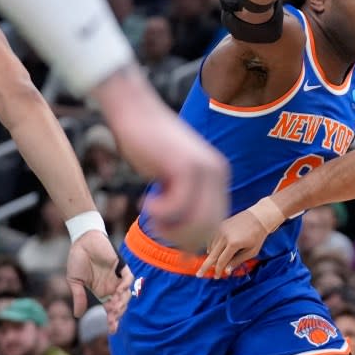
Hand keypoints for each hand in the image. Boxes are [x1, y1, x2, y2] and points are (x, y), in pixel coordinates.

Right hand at [66, 231, 131, 332]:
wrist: (82, 241)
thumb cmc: (78, 259)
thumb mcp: (75, 282)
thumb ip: (78, 297)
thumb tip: (77, 316)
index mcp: (102, 292)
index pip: (110, 309)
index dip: (112, 319)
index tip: (112, 330)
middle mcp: (112, 286)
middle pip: (120, 304)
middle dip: (118, 314)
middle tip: (113, 321)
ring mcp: (117, 277)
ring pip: (126, 294)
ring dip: (122, 302)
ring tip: (114, 309)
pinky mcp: (121, 267)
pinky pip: (128, 278)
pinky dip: (126, 286)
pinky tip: (119, 291)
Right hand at [99, 71, 229, 251]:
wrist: (135, 112)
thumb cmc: (148, 145)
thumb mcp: (173, 178)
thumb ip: (186, 201)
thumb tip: (190, 242)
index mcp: (219, 176)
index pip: (216, 223)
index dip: (192, 237)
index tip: (168, 232)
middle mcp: (218, 173)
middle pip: (209, 227)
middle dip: (181, 236)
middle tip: (157, 226)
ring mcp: (205, 169)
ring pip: (197, 221)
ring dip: (170, 228)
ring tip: (152, 216)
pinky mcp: (187, 167)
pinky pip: (178, 207)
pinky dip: (159, 213)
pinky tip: (147, 203)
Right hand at [196, 210, 268, 277]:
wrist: (259, 217)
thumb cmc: (258, 236)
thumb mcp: (251, 252)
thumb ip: (238, 261)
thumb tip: (227, 271)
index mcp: (233, 243)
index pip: (222, 261)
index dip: (218, 270)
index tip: (216, 277)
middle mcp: (224, 236)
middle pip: (212, 255)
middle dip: (205, 266)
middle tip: (198, 275)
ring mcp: (220, 229)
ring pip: (211, 247)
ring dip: (211, 256)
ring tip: (213, 262)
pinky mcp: (219, 224)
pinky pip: (211, 238)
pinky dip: (211, 246)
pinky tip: (213, 251)